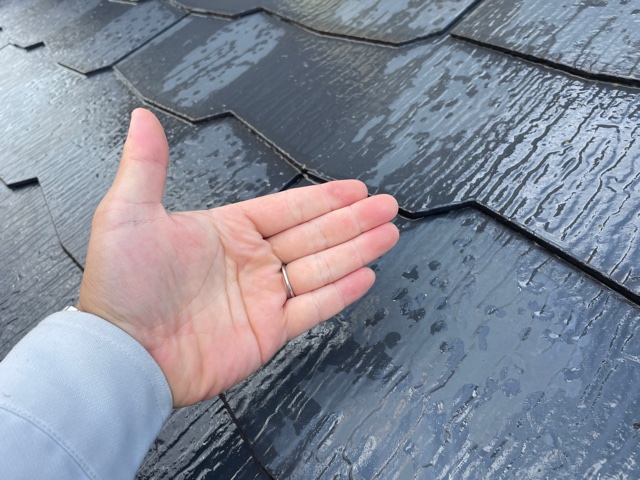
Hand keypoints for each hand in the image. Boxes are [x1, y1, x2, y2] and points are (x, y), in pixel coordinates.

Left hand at [77, 109, 398, 406]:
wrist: (122, 354)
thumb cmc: (120, 287)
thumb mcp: (128, 213)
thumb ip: (147, 164)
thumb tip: (143, 119)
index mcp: (226, 231)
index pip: (287, 208)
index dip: (323, 197)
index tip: (354, 188)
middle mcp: (249, 262)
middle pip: (313, 234)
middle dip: (353, 219)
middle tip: (385, 205)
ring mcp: (262, 297)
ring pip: (321, 266)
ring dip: (356, 249)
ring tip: (387, 233)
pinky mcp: (268, 331)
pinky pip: (313, 307)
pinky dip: (340, 292)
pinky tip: (365, 274)